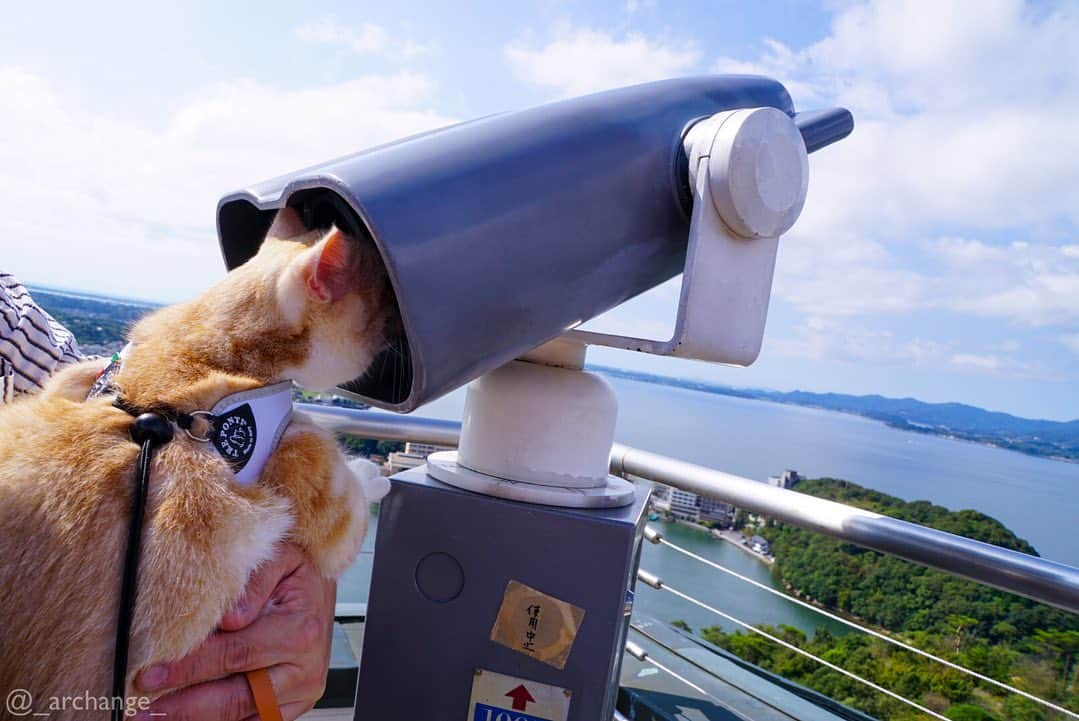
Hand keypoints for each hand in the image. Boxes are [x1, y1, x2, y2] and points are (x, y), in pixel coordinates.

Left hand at [136, 543, 336, 720]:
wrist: (323, 585)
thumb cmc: (297, 571)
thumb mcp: (280, 558)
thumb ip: (254, 583)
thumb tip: (227, 620)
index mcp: (300, 630)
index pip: (236, 654)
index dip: (190, 667)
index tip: (151, 674)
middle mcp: (305, 667)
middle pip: (238, 695)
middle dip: (186, 706)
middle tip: (145, 712)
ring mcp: (303, 689)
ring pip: (245, 714)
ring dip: (201, 719)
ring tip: (160, 718)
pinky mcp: (298, 702)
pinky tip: (195, 720)